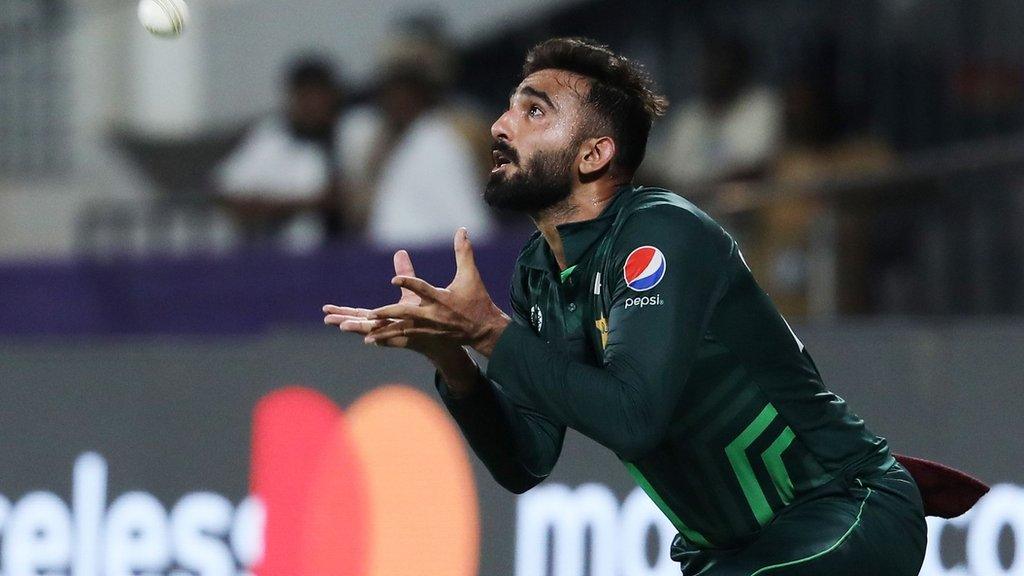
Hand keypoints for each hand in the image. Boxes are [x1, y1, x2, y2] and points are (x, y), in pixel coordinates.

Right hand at [322, 249, 455, 359]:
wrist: (450, 331)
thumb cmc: (429, 314)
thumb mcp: (412, 292)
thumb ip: (405, 273)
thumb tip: (400, 251)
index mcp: (384, 316)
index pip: (360, 313)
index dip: (343, 311)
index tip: (326, 309)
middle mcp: (386, 326)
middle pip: (360, 323)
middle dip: (343, 320)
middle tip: (326, 318)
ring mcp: (395, 334)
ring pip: (372, 332)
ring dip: (357, 329)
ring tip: (342, 327)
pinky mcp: (406, 339)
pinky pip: (391, 339)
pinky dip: (379, 338)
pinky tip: (368, 340)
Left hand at [365, 228, 509, 356]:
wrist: (484, 330)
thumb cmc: (476, 300)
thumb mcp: (471, 275)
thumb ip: (463, 252)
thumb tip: (462, 230)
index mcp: (442, 298)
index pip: (423, 289)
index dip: (409, 283)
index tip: (393, 278)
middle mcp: (433, 314)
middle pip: (407, 313)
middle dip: (388, 313)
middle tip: (371, 313)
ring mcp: (429, 327)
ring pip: (402, 328)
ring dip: (384, 330)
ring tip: (366, 333)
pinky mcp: (427, 335)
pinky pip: (403, 337)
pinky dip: (388, 338)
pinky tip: (372, 339)